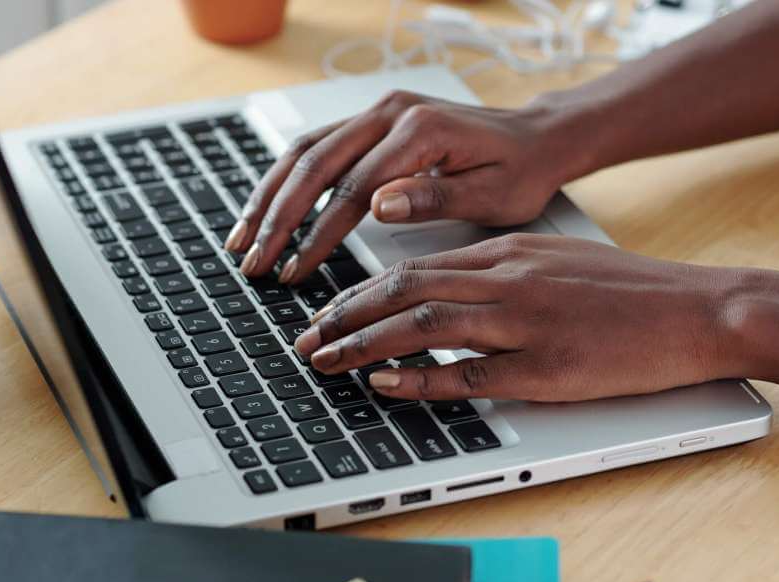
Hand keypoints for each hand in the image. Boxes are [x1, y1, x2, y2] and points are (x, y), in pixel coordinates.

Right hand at [225, 90, 570, 282]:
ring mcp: (378, 113)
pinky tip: (266, 209)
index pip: (352, 189)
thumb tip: (377, 205)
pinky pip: (317, 146)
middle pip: (314, 164)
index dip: (318, 235)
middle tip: (252, 262)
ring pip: (305, 151)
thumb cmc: (521, 171)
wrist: (538, 138)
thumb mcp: (493, 195)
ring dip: (269, 196)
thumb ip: (435, 199)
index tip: (295, 271)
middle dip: (277, 218)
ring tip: (241, 239)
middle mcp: (391, 113)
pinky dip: (286, 179)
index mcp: (420, 131)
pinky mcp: (373, 121)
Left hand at [292, 234, 739, 400]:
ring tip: (326, 360)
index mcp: (508, 253)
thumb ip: (499, 273)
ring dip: (365, 343)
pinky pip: (470, 372)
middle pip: (405, 289)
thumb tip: (445, 293)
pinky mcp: (548, 366)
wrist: (697, 309)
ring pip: (424, 323)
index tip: (328, 312)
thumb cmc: (629, 291)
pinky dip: (421, 377)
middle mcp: (508, 279)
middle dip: (346, 316)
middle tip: (307, 338)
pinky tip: (386, 383)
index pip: (415, 267)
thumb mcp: (555, 262)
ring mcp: (526, 321)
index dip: (361, 292)